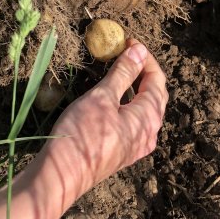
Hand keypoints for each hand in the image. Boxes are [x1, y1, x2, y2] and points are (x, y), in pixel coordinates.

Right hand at [43, 40, 167, 198]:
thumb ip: (123, 73)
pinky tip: (110, 99)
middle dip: (141, 71)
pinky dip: (125, 103)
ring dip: (133, 87)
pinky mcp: (121, 152)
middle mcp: (148, 134)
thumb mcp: (102, 97)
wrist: (61, 176)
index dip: (145, 58)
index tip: (128, 42)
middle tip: (124, 53)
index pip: (157, 80)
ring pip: (143, 109)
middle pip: (153, 95)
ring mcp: (135, 146)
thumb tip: (139, 51)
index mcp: (148, 118)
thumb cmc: (82, 134)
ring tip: (117, 70)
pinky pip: (132, 122)